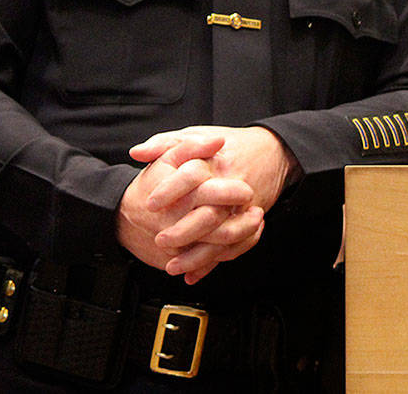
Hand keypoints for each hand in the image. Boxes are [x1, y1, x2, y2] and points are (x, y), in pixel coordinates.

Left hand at [129, 125, 298, 279]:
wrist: (271, 151)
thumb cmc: (227, 144)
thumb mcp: (194, 135)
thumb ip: (164, 143)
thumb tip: (136, 152)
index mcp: (213, 161)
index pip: (191, 175)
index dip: (169, 190)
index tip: (150, 204)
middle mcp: (231, 184)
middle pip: (209, 212)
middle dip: (184, 231)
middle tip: (160, 239)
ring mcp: (243, 206)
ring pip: (223, 236)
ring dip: (197, 256)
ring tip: (172, 265)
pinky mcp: (250, 220)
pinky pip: (234, 247)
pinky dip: (213, 263)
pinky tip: (193, 273)